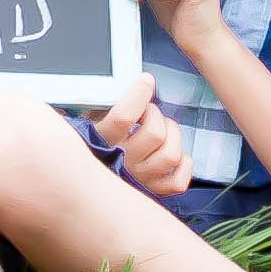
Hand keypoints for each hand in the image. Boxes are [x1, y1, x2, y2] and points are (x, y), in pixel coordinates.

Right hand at [89, 69, 191, 197]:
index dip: (139, 95)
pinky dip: (183, 164)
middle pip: (155, 134)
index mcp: (102, 142)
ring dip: (172, 135)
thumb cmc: (93, 140)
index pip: (124, 117)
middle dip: (155, 114)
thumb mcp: (89, 117)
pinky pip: (179, 181)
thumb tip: (123, 82)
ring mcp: (140, 180)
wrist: (87, 179)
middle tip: (147, 112)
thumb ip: (101, 101)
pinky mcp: (154, 191)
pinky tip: (173, 153)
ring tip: (161, 129)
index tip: (146, 81)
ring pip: (172, 155)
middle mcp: (122, 164)